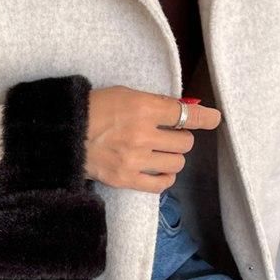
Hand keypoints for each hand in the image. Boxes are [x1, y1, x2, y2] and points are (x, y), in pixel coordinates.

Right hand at [84, 85, 221, 192]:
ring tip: (160, 154)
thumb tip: (182, 110)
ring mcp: (134, 160)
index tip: (214, 120)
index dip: (205, 118)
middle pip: (184, 142)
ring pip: (176, 163)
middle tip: (168, 136)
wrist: (66, 135)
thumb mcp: (125, 95)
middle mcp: (142, 136)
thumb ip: (154, 103)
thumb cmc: (93, 110)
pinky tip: (159, 172)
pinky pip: (160, 185)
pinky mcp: (126, 179)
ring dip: (172, 158)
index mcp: (143, 109)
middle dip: (180, 138)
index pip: (186, 115)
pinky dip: (165, 178)